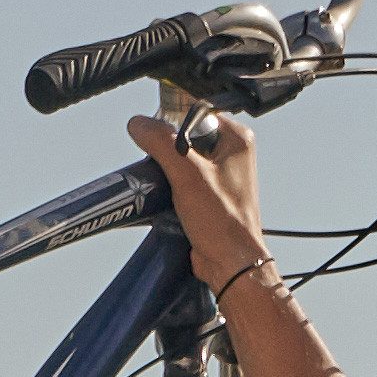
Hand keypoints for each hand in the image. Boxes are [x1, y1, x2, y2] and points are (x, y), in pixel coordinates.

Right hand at [140, 101, 261, 270]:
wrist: (229, 263)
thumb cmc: (224, 222)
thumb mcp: (188, 175)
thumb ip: (162, 144)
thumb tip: (139, 123)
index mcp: (237, 140)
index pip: (197, 113)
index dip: (173, 123)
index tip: (158, 138)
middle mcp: (232, 154)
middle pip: (186, 136)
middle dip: (167, 151)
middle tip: (162, 166)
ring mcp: (220, 175)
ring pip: (181, 159)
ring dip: (167, 171)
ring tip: (167, 186)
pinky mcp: (208, 194)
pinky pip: (181, 180)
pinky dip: (169, 187)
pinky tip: (167, 198)